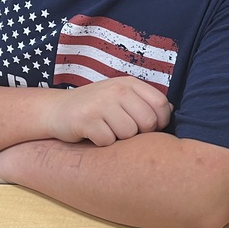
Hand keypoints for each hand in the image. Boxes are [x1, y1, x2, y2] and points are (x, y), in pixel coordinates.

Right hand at [45, 77, 172, 146]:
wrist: (57, 111)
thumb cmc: (96, 108)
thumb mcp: (122, 97)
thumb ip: (145, 101)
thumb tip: (171, 109)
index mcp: (129, 83)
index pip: (161, 104)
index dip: (160, 122)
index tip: (149, 128)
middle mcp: (116, 89)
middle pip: (148, 122)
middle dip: (139, 133)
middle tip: (124, 131)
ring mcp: (100, 103)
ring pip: (129, 134)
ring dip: (119, 139)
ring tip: (107, 131)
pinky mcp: (86, 120)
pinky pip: (108, 141)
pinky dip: (102, 144)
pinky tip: (94, 135)